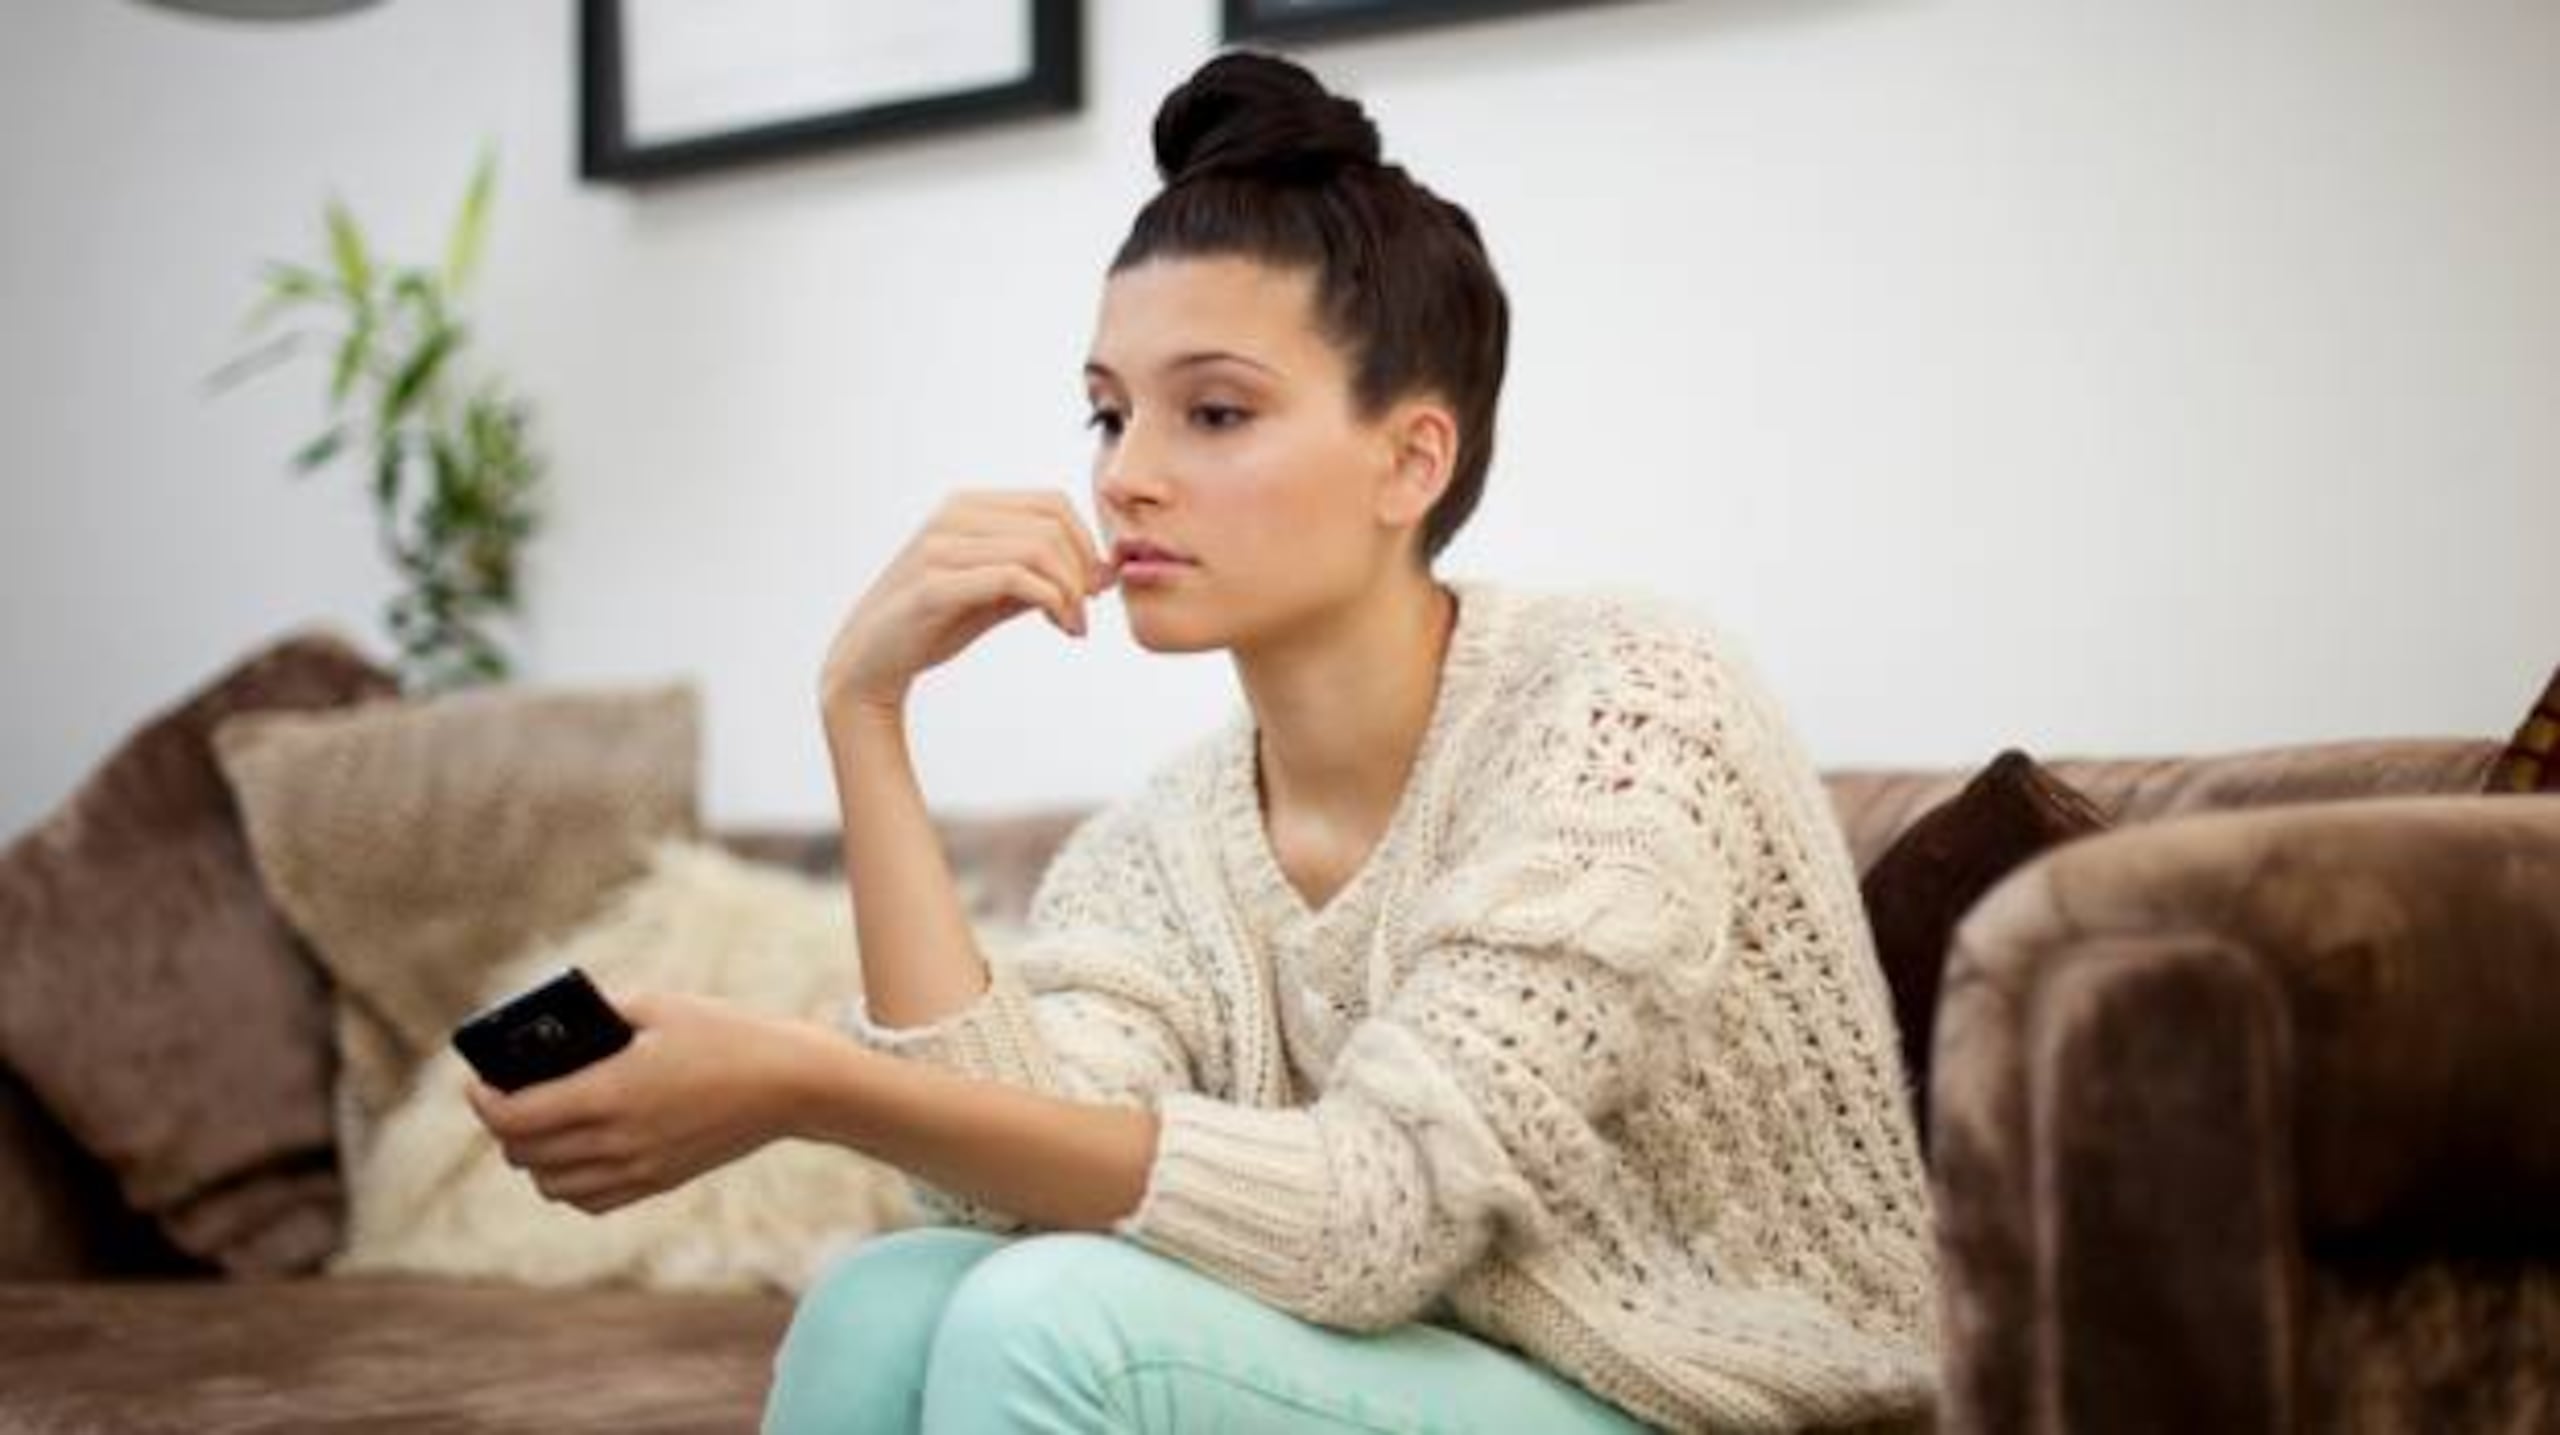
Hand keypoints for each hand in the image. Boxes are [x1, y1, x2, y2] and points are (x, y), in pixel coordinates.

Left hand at [463, 990, 827, 1216]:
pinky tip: (577, 1153)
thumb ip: (599, 1013)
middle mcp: (618, 1140)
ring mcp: (638, 1168)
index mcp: (610, 1092)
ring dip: (533, 1158)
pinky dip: (568, 1183)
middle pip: (523, 1154)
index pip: (514, 1117)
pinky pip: (588, 1200)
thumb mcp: (657, 1007)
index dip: (484, 1101)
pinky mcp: (657, 1182)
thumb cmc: (724, 1035)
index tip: (479, 1083)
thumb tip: (552, 1023)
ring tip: (540, 1127)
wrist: (787, 1083)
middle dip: (504, 1126)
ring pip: (550, 1185)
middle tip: (509, 1098)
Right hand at [819, 489, 1115, 715]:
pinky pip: (1014, 578)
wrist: (869, 662)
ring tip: (1074, 625)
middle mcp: (952, 516)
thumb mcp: (997, 593)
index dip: (1086, 543)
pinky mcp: (933, 584)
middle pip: (1052, 523)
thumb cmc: (935, 624)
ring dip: (1070, 591)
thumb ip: (1042, 576)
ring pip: (1038, 549)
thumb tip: (1105, 572)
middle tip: (1087, 612)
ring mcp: (939, 546)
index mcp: (967, 506)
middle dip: (1083, 569)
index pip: (1052, 502)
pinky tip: (1061, 627)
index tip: (1094, 588)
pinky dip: (1052, 601)